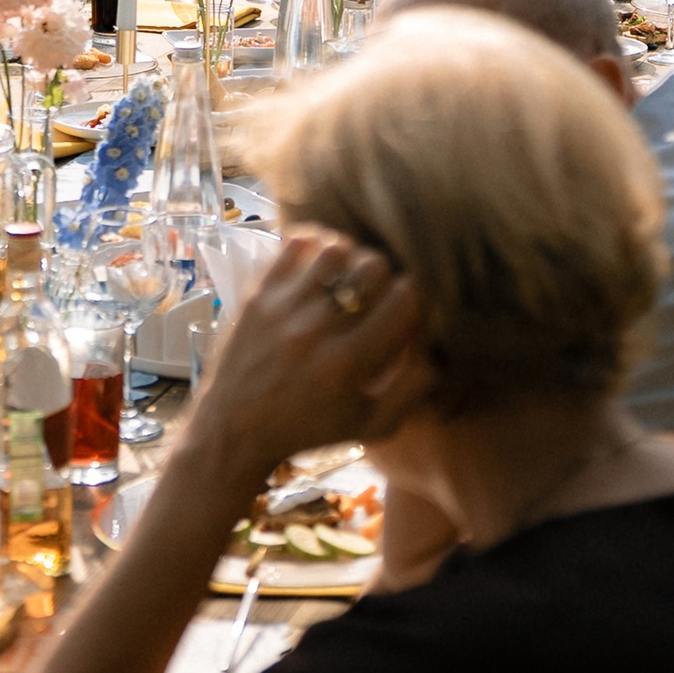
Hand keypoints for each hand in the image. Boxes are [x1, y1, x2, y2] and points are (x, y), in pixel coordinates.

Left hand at [187, 232, 427, 477]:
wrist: (234, 429)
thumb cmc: (310, 428)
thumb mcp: (372, 424)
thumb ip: (414, 387)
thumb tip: (439, 343)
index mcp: (347, 365)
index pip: (404, 299)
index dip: (414, 297)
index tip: (406, 307)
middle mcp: (315, 332)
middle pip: (373, 266)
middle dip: (385, 274)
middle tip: (376, 292)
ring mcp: (282, 308)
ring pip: (336, 247)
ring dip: (350, 256)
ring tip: (347, 275)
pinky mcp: (257, 294)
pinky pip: (294, 243)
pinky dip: (313, 245)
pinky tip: (319, 267)